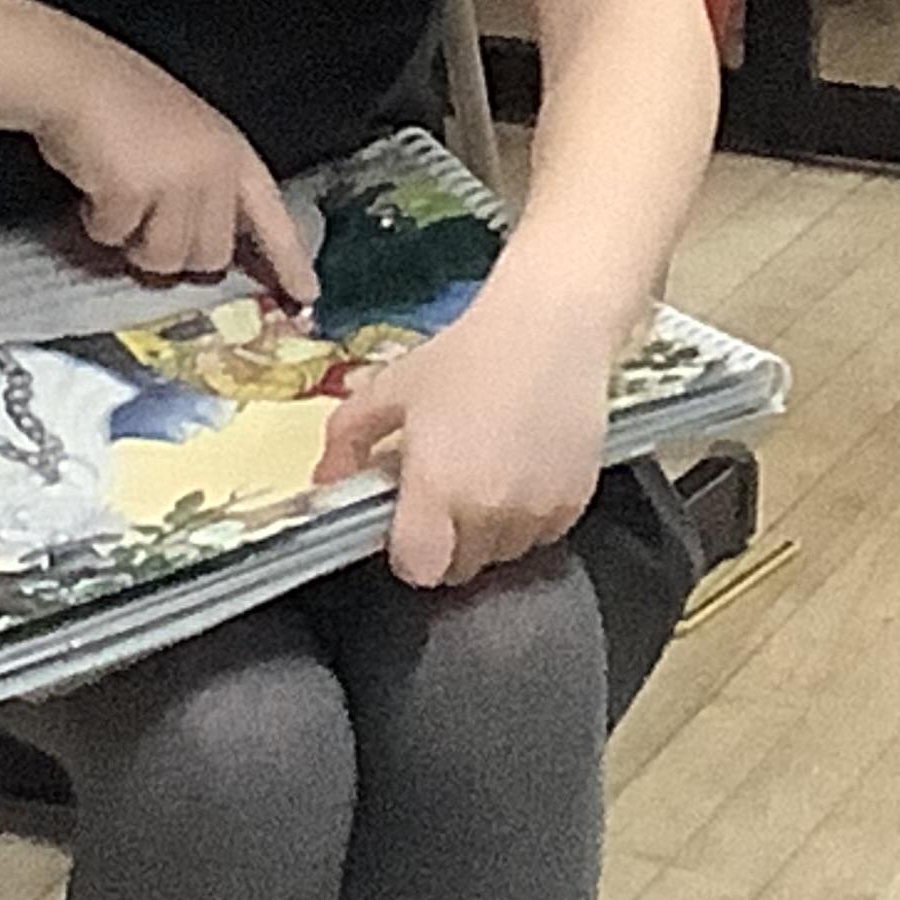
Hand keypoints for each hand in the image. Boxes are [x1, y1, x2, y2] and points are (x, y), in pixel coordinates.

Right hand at [34, 52, 319, 302]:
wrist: (73, 74)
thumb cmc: (121, 101)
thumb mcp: (185, 137)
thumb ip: (203, 184)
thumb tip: (201, 251)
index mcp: (232, 152)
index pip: (272, 215)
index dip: (288, 260)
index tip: (306, 295)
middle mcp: (214, 170)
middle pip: (210, 257)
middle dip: (174, 250)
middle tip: (144, 219)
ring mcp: (177, 183)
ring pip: (164, 259)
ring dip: (132, 240)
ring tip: (116, 194)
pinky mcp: (134, 194)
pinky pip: (114, 239)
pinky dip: (96, 221)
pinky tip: (93, 183)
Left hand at [313, 291, 613, 588]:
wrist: (548, 329)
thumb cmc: (467, 355)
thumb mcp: (391, 388)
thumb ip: (348, 438)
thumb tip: (324, 481)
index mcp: (438, 488)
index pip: (419, 569)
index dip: (408, 552)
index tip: (408, 525)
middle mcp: (489, 511)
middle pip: (461, 567)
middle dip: (447, 540)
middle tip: (446, 490)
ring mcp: (537, 512)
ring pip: (503, 554)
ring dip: (489, 532)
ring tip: (486, 475)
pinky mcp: (575, 504)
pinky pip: (543, 535)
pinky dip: (528, 517)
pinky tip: (520, 470)